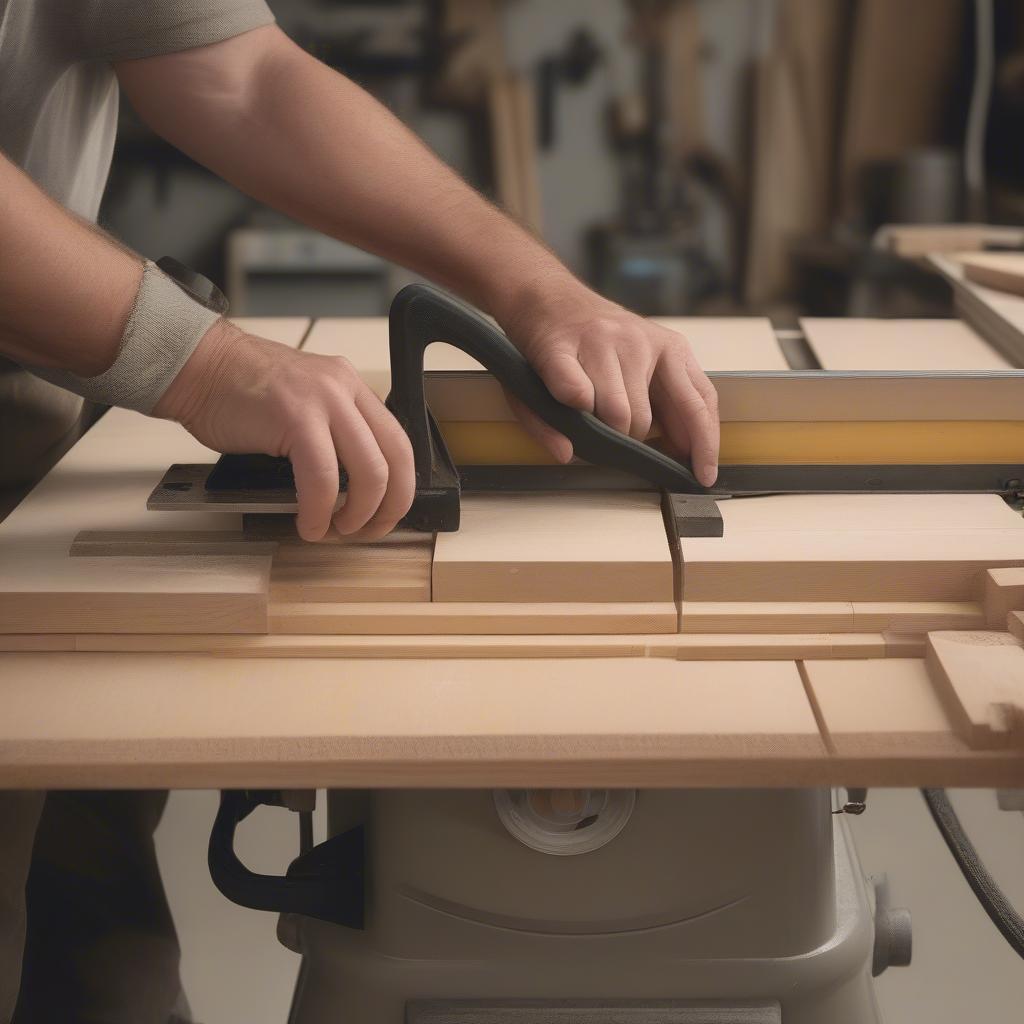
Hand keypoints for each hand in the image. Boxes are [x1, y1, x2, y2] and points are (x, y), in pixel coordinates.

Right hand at [154, 319, 414, 540]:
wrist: (197, 367)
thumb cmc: (237, 391)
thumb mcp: (303, 403)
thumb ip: (332, 433)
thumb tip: (351, 488)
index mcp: (351, 387)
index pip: (400, 443)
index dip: (400, 488)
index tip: (383, 513)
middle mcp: (345, 388)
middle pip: (397, 459)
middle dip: (389, 507)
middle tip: (366, 530)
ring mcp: (324, 400)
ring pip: (371, 472)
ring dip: (359, 513)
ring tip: (337, 529)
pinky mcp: (296, 417)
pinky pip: (323, 478)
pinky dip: (319, 511)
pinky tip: (309, 524)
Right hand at [499, 283, 719, 486]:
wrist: (543, 295)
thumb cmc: (591, 342)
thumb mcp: (633, 369)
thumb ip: (650, 414)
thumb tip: (646, 457)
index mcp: (668, 349)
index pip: (699, 403)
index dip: (703, 445)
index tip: (702, 476)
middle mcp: (639, 343)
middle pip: (644, 422)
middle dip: (625, 441)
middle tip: (608, 433)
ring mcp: (600, 343)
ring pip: (613, 415)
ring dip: (595, 428)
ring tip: (583, 412)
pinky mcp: (560, 349)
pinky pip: (575, 395)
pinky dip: (572, 409)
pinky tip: (567, 402)